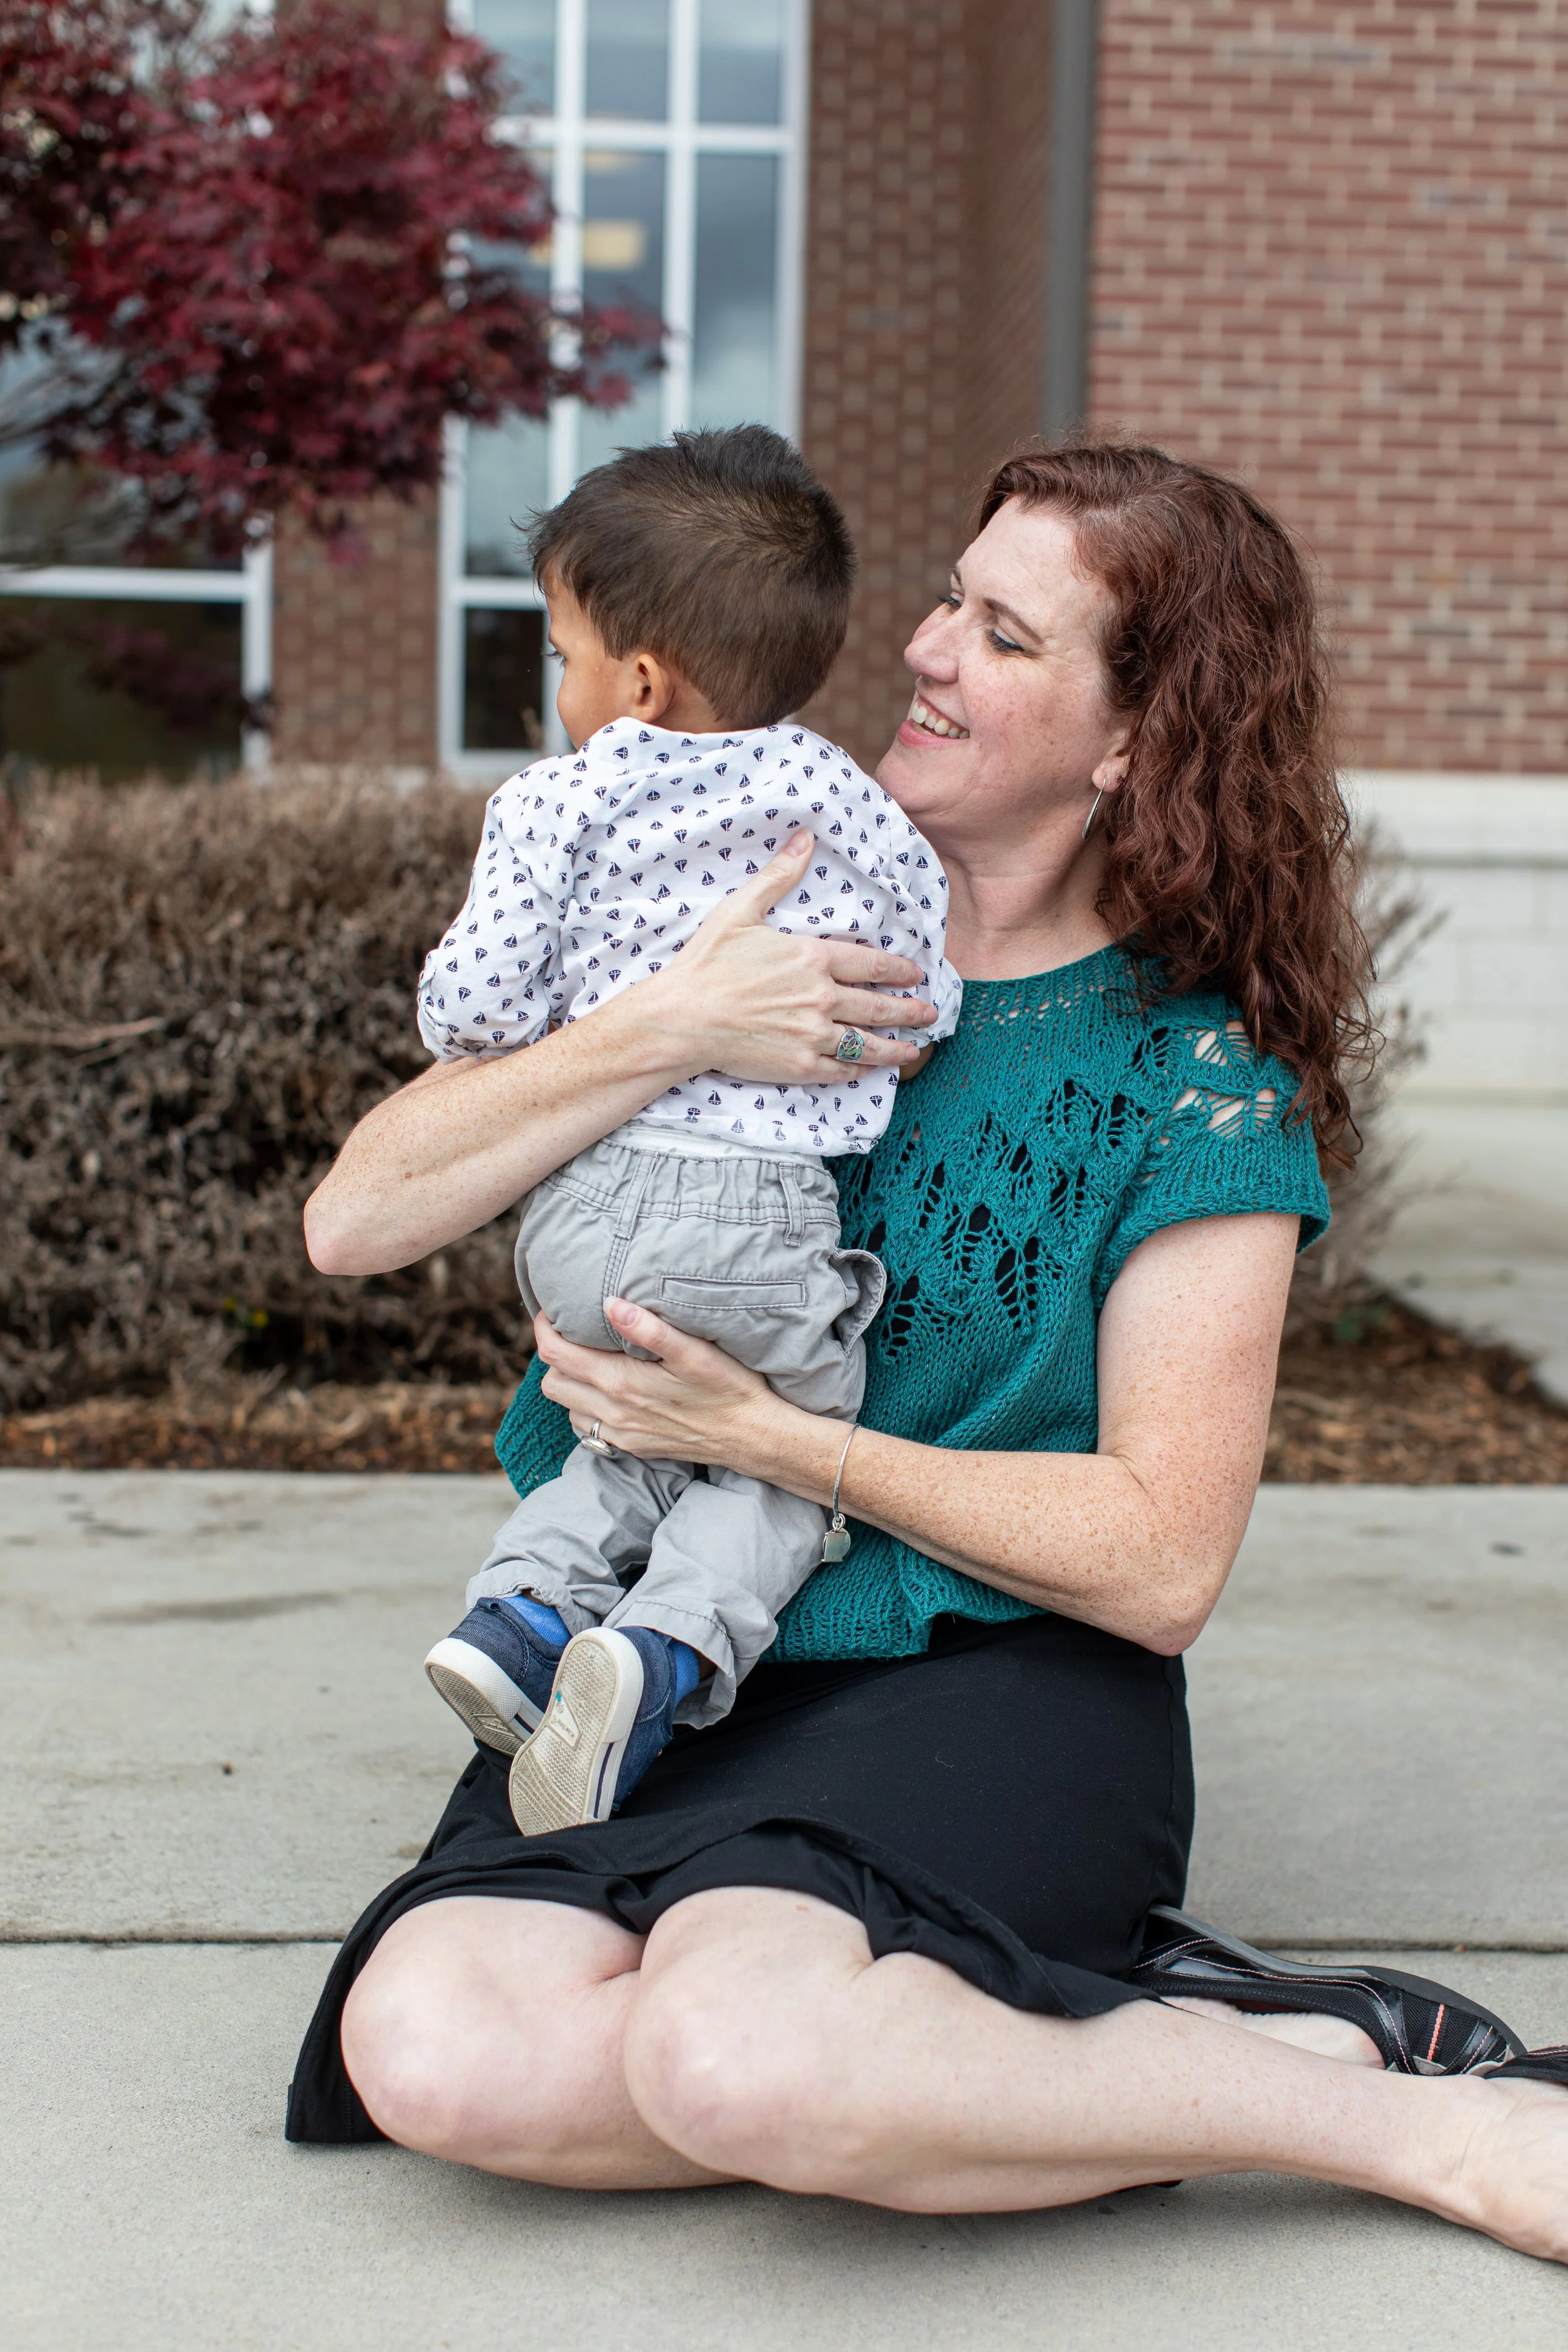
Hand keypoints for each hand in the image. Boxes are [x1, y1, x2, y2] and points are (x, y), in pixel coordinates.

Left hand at [535, 1301, 783, 1471]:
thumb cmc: (728, 1388)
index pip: (556, 1355)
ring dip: (569, 1382)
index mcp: (622, 1383)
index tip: (552, 1311)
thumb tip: (610, 1304)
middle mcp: (613, 1412)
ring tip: (590, 1358)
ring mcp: (620, 1433)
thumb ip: (650, 1329)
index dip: (545, 1329)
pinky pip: (586, 1427)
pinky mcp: (630, 1446)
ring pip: (565, 1407)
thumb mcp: (695, 1352)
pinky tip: (609, 1390)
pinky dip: (585, 1406)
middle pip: (552, 1382)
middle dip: (554, 1355)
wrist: (751, 1436)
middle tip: (572, 1332)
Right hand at [641, 828, 938, 1082]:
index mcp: (812, 958)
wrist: (682, 1018)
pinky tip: (867, 1069)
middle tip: (929, 1014)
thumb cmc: (706, 963)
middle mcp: (821, 997)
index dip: (899, 971)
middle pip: (878, 1006)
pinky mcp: (799, 1065)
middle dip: (909, 1011)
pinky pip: (839, 1070)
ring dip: (895, 1047)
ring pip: (866, 1043)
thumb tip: (805, 839)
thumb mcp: (740, 910)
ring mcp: (812, 1034)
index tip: (916, 976)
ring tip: (913, 1049)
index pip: (872, 965)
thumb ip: (778, 877)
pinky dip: (857, 1070)